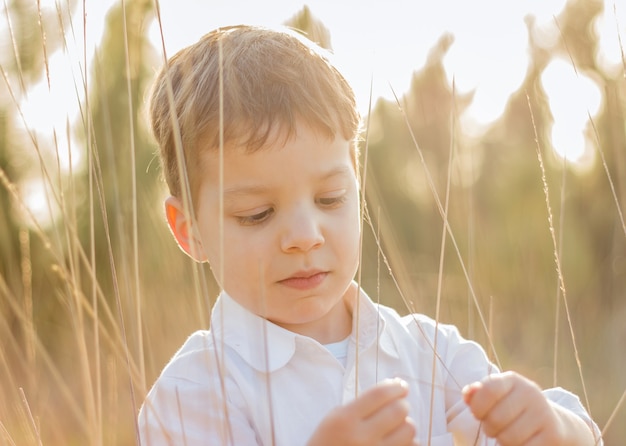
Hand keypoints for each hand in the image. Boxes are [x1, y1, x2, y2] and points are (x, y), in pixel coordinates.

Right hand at [307, 378, 416, 445]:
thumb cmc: (328, 442)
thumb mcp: (335, 418)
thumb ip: (362, 404)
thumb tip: (395, 388)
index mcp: (345, 420)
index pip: (379, 394)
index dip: (395, 387)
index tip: (401, 385)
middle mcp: (361, 437)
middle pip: (398, 410)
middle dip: (402, 404)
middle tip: (398, 406)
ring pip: (409, 430)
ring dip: (405, 424)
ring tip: (396, 426)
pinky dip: (408, 441)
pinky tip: (397, 440)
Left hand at [463, 371, 595, 445]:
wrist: (551, 422)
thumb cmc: (512, 407)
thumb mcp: (497, 395)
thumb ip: (478, 394)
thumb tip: (467, 394)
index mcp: (513, 380)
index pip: (488, 390)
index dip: (478, 407)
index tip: (478, 414)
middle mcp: (530, 393)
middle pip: (496, 419)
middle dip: (489, 427)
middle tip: (493, 427)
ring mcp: (543, 414)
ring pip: (508, 438)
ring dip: (502, 441)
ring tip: (506, 434)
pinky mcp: (552, 435)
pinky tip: (520, 442)